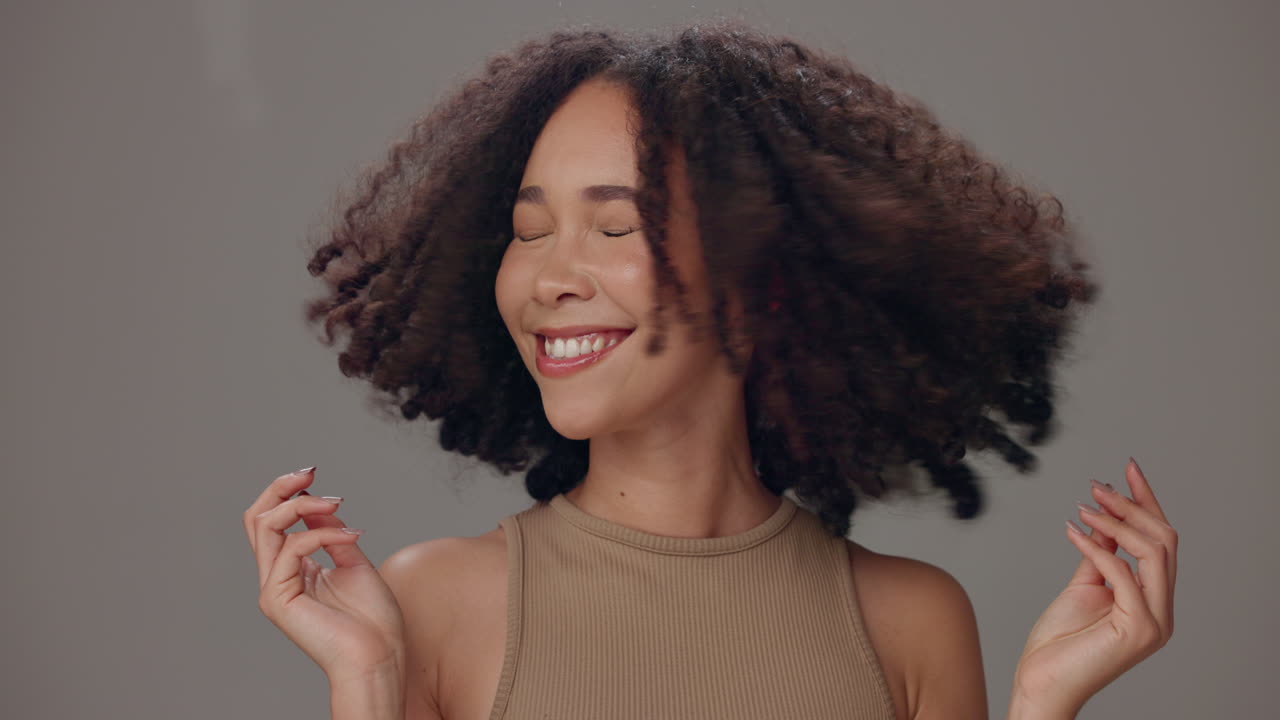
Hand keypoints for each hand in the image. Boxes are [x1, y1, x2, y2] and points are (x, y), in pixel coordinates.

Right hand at [243, 467, 406, 679]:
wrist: (379, 658)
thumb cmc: (373, 621)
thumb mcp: (354, 562)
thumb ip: (333, 534)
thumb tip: (320, 504)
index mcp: (292, 570)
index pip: (272, 522)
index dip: (287, 492)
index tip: (313, 474)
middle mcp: (277, 577)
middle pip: (257, 518)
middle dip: (280, 487)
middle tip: (309, 472)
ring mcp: (274, 589)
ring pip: (265, 527)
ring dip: (302, 504)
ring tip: (336, 503)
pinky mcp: (278, 599)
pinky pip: (291, 550)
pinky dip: (322, 534)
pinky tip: (350, 537)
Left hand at [1011, 458, 1176, 714]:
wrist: (1043, 683)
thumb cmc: (1059, 642)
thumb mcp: (1084, 586)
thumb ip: (1100, 556)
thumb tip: (1103, 518)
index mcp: (1153, 599)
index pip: (1161, 541)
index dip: (1146, 501)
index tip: (1127, 468)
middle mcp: (1162, 610)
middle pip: (1164, 541)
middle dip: (1131, 506)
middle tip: (1097, 485)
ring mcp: (1155, 622)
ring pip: (1153, 552)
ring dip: (1117, 521)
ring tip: (1085, 505)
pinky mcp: (1140, 630)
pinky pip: (1124, 574)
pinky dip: (1098, 547)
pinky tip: (1073, 531)